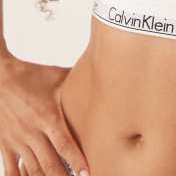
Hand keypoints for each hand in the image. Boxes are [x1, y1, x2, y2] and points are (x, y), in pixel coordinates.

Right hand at [0, 55, 89, 175]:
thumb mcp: (56, 77)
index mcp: (47, 116)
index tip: (86, 174)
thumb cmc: (32, 74)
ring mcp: (17, 140)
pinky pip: (11, 169)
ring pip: (32, 169)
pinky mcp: (5, 144)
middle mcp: (32, 132)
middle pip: (49, 163)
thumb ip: (76, 82)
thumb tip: (100, 74)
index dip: (76, 160)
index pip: (64, 144)